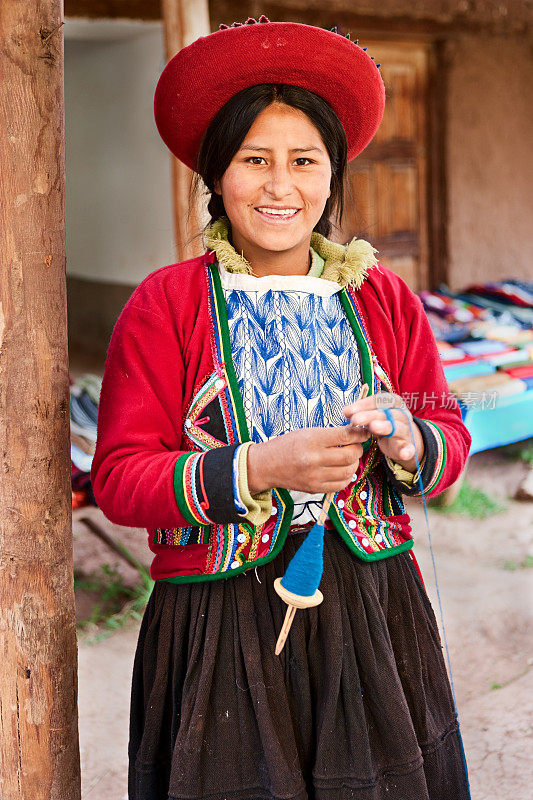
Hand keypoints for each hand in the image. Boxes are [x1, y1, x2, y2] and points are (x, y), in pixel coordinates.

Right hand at [247, 425, 369, 494]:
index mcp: (311, 440)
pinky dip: (347, 477)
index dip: (359, 434)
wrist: (266, 465)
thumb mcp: (306, 432)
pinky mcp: (315, 488)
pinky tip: (343, 470)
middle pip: (350, 455)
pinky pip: (340, 485)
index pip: (345, 436)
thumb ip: (330, 435)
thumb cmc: (287, 445)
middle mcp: (314, 459)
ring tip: (349, 457)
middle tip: (356, 445)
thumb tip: (355, 434)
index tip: (364, 432)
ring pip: (348, 471)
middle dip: (358, 449)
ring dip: (354, 463)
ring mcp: (315, 476)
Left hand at [342, 393, 423, 472]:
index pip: (381, 399)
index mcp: (394, 403)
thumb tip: (346, 411)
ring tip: (373, 427)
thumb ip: (361, 412)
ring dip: (386, 427)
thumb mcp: (373, 416)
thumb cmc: (384, 424)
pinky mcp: (408, 446)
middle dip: (371, 415)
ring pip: (398, 427)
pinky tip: (403, 454)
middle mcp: (402, 415)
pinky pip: (410, 448)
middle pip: (388, 413)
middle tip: (356, 419)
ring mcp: (407, 430)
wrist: (403, 441)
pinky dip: (407, 451)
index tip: (348, 411)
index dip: (365, 404)